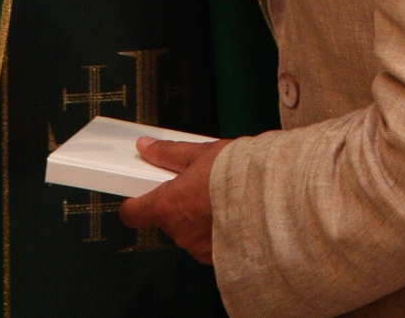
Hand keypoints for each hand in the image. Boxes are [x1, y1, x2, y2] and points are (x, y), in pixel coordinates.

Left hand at [118, 137, 230, 262]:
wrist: (271, 199)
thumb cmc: (237, 176)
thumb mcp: (200, 153)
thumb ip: (168, 153)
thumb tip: (147, 147)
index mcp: (168, 206)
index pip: (134, 212)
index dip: (133, 202)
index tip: (135, 194)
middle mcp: (179, 232)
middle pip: (165, 218)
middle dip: (177, 203)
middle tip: (195, 184)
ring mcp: (198, 248)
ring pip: (187, 231)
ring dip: (196, 217)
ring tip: (218, 197)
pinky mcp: (217, 258)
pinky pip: (207, 243)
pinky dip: (213, 231)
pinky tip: (229, 214)